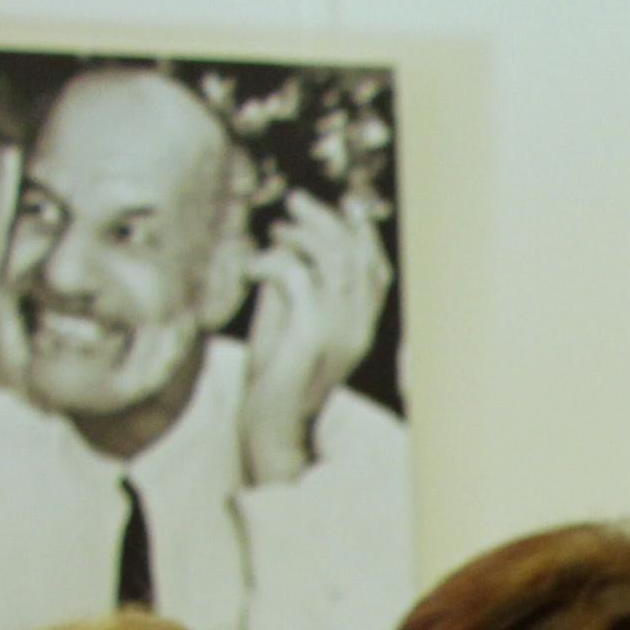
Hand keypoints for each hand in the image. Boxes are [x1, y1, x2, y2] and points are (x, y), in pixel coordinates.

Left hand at [236, 189, 392, 488]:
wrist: (270, 428)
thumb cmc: (272, 380)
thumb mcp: (288, 325)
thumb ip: (294, 289)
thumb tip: (282, 247)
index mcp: (361, 328)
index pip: (377, 271)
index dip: (363, 232)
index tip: (344, 203)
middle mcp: (358, 328)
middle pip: (356, 255)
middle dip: (326, 220)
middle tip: (293, 201)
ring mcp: (339, 331)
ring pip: (333, 259)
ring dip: (300, 235)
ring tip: (273, 231)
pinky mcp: (311, 334)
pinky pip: (297, 276)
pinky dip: (272, 261)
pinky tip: (252, 266)